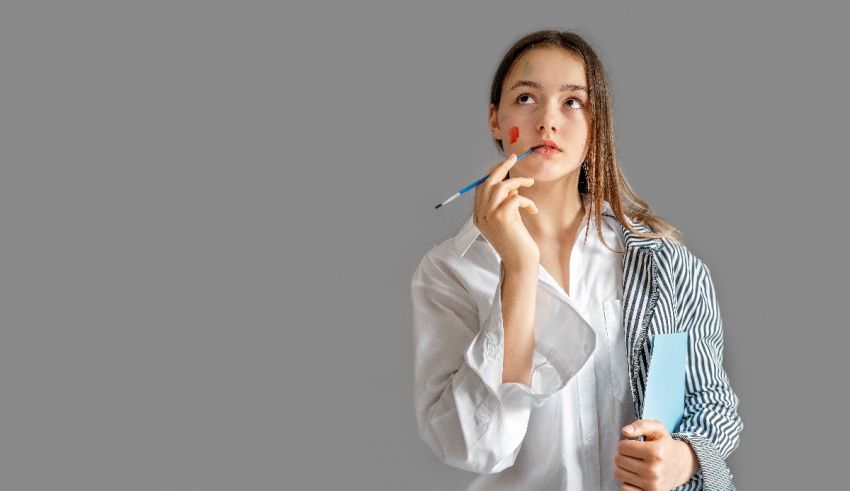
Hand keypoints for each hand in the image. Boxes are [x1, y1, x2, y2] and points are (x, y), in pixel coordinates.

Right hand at [472, 153, 538, 268]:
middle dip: (502, 167)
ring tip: (531, 184)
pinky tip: (533, 210)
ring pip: (501, 187)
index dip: (493, 173)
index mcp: (479, 216)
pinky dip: (526, 200)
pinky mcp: (502, 219)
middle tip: (514, 158)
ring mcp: (489, 216)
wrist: (520, 264)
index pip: (481, 186)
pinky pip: (515, 198)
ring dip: (518, 181)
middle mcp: (481, 215)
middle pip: (488, 182)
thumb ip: (505, 203)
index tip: (506, 165)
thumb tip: (511, 185)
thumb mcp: (508, 220)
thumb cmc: (517, 244)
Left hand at [615, 419, 698, 490]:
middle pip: (618, 460)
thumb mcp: (657, 429)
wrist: (682, 465)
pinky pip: (624, 488)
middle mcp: (654, 470)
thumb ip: (641, 425)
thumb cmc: (665, 445)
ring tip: (634, 464)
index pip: (622, 447)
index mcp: (655, 452)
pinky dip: (627, 482)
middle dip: (622, 455)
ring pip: (619, 473)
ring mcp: (652, 484)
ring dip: (623, 468)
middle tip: (633, 455)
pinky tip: (636, 476)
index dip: (624, 444)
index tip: (632, 445)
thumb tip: (625, 431)